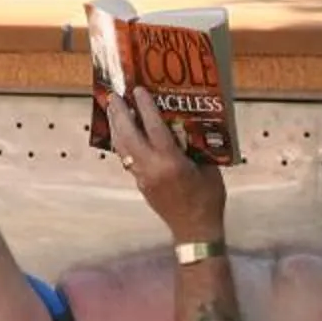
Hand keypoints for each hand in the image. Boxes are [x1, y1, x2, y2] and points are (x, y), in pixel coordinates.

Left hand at [118, 88, 227, 240]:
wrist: (195, 230)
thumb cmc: (208, 198)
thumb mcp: (208, 168)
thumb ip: (195, 146)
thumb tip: (186, 125)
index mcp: (171, 162)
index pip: (153, 127)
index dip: (144, 107)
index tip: (137, 90)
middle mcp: (152, 169)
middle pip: (129, 135)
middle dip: (120, 113)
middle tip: (114, 95)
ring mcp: (143, 178)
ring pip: (122, 148)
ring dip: (116, 127)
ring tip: (113, 110)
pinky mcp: (141, 185)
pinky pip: (127, 159)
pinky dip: (123, 143)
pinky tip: (123, 134)